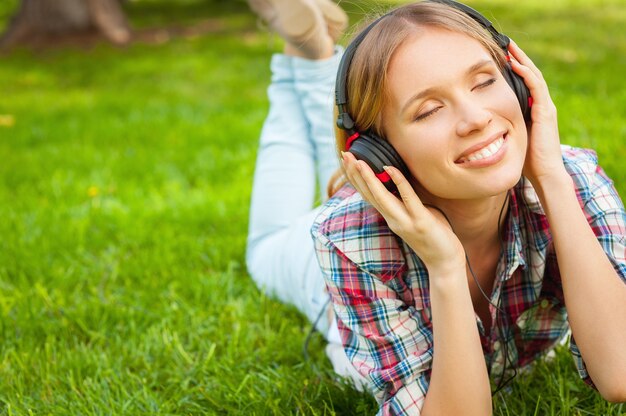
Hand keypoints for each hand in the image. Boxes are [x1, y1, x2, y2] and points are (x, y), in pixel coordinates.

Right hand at [341, 151, 465, 274]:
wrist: (444, 263)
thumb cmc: (433, 236)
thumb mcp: (415, 216)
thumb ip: (406, 201)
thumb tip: (402, 182)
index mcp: (390, 216)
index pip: (368, 194)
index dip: (356, 178)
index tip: (347, 161)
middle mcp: (393, 219)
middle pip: (369, 193)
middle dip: (355, 173)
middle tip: (344, 155)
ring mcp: (405, 221)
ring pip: (381, 196)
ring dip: (368, 178)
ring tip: (357, 161)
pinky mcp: (421, 222)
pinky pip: (408, 198)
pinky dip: (398, 182)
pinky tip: (389, 168)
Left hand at [508, 40, 567, 185]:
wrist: (544, 173)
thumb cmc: (527, 160)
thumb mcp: (511, 138)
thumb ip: (502, 128)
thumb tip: (481, 125)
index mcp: (534, 110)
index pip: (525, 83)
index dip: (515, 69)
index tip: (502, 57)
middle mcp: (542, 105)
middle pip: (531, 75)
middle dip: (519, 58)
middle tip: (507, 44)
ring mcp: (545, 107)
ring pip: (535, 76)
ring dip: (522, 60)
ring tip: (511, 48)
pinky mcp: (545, 112)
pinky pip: (537, 87)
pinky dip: (527, 74)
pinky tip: (516, 65)